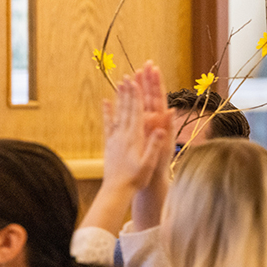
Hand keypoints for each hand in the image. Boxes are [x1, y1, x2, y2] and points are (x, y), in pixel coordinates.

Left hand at [101, 74, 169, 191]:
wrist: (116, 190)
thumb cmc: (135, 179)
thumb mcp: (148, 164)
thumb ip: (154, 146)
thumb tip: (161, 130)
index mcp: (134, 138)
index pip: (136, 112)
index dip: (136, 96)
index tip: (136, 82)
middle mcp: (123, 135)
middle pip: (127, 109)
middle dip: (129, 91)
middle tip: (129, 76)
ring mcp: (115, 138)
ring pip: (118, 113)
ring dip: (120, 97)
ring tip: (120, 83)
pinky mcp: (109, 143)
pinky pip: (108, 123)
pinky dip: (107, 111)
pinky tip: (106, 101)